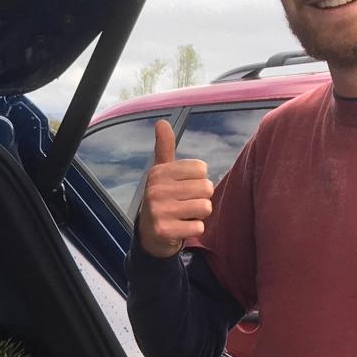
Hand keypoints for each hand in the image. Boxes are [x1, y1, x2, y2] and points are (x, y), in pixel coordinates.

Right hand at [136, 118, 214, 257]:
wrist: (149, 233)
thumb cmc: (162, 198)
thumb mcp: (162, 172)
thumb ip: (164, 147)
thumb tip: (161, 122)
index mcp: (159, 172)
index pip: (202, 169)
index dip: (198, 180)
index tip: (183, 187)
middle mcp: (156, 189)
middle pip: (206, 188)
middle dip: (201, 198)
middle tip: (185, 204)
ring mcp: (159, 211)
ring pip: (205, 207)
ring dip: (199, 214)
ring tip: (184, 215)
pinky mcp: (164, 230)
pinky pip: (199, 227)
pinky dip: (194, 229)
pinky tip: (181, 227)